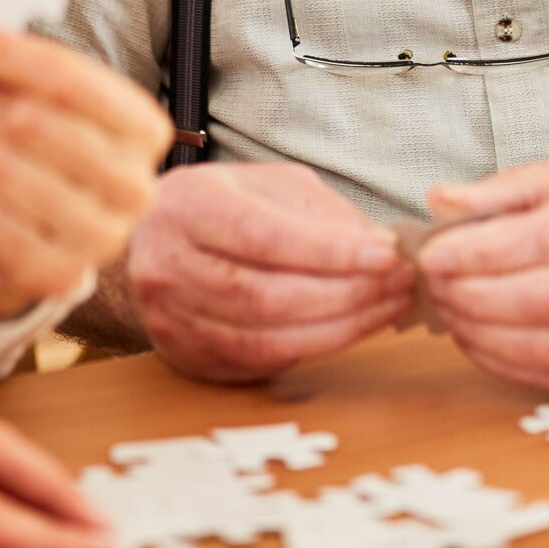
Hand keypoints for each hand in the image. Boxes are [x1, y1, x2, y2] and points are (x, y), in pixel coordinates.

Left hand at [0, 23, 174, 319]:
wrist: (28, 227)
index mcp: (143, 127)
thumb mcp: (23, 90)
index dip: (1, 52)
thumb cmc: (32, 147)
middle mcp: (136, 185)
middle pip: (31, 121)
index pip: (66, 77)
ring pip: (1, 169)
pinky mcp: (60, 275)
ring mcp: (103, 237)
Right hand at [126, 162, 413, 382]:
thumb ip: (320, 213)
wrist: (148, 243)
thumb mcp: (267, 185)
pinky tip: (352, 328)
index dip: (331, 252)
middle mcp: (170, 265)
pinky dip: (316, 347)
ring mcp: (173, 318)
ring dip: (341, 327)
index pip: (264, 237)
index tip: (388, 255)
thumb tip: (381, 247)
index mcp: (188, 207)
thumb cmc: (218, 208)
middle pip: (267, 295)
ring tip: (389, 307)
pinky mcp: (187, 356)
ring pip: (267, 338)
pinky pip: (261, 362)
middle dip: (347, 294)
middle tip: (400, 284)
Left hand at [417, 157, 548, 392]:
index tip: (433, 255)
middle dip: (475, 296)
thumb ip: (512, 190)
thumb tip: (442, 203)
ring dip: (488, 336)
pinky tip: (484, 343)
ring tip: (451, 315)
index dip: (481, 252)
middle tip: (433, 287)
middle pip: (548, 297)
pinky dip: (515, 364)